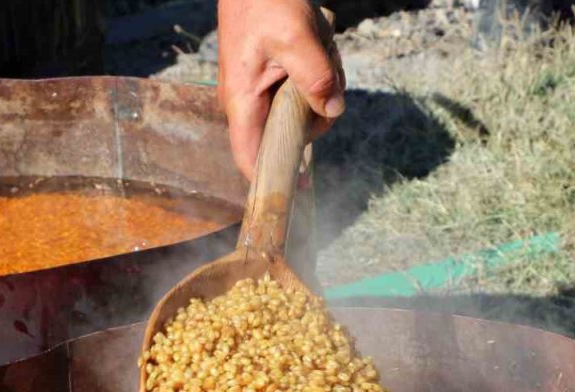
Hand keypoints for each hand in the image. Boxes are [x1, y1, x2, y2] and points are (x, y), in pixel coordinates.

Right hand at [217, 0, 344, 179]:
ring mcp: (260, 96)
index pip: (249, 160)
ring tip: (321, 57)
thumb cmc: (267, 4)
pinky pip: (302, 98)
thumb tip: (332, 110)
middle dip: (316, 117)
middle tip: (326, 80)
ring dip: (322, 94)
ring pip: (301, 118)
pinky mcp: (273, 86)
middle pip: (288, 139)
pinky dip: (318, 82)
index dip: (273, 182)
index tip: (302, 190)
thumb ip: (315, 78)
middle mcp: (248, 106)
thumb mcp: (297, 38)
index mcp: (243, 102)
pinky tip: (318, 55)